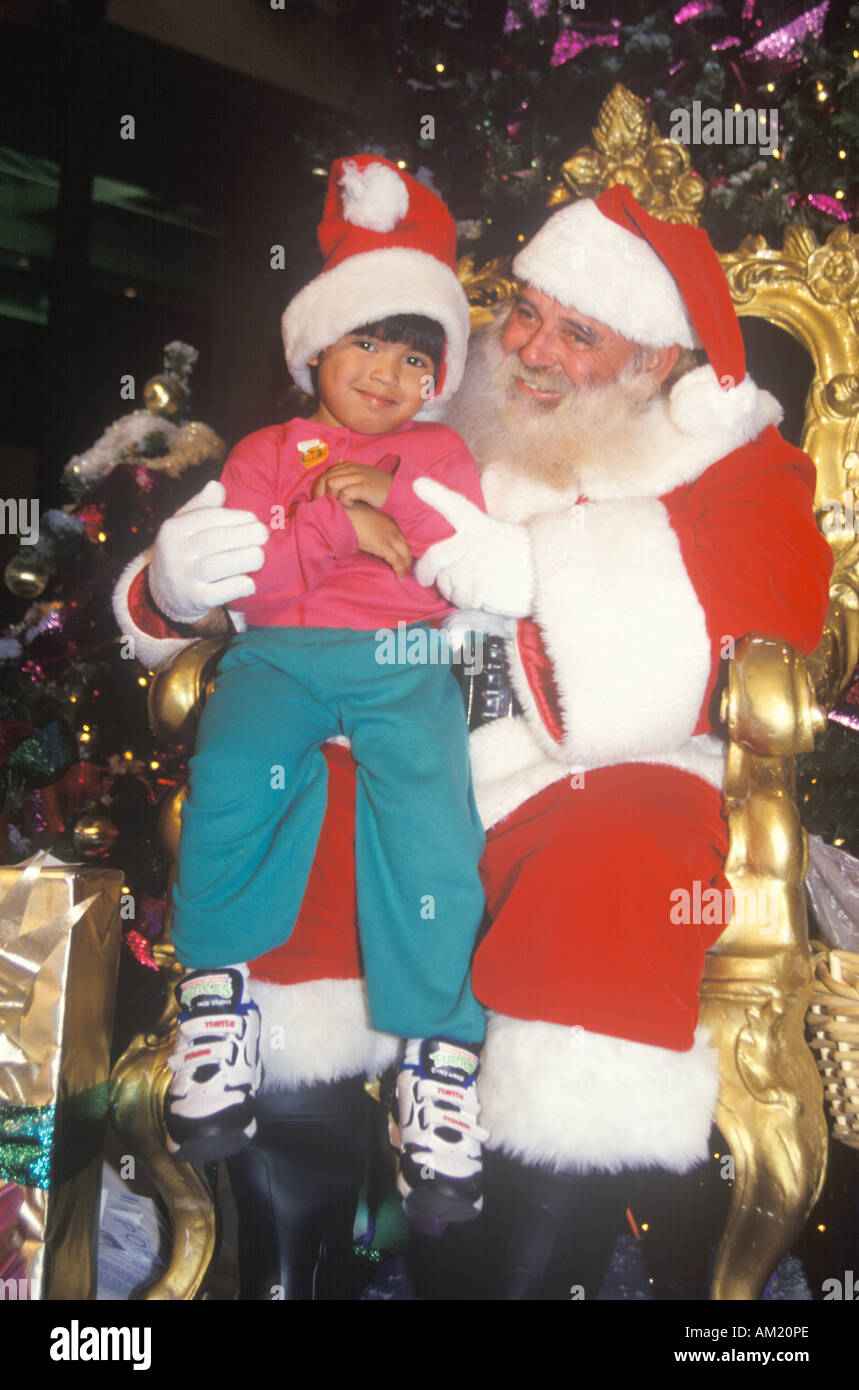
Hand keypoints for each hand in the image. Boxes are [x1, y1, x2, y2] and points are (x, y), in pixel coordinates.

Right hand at [148, 480, 268, 623]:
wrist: (165, 594)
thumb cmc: (184, 552)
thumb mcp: (185, 526)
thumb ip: (202, 506)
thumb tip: (217, 486)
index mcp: (173, 529)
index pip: (208, 517)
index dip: (236, 517)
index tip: (254, 520)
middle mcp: (174, 552)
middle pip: (215, 539)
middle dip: (246, 535)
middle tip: (263, 536)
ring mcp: (183, 577)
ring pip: (218, 565)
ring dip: (246, 559)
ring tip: (259, 557)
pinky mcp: (194, 599)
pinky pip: (220, 592)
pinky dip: (239, 586)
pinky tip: (250, 583)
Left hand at [312, 455, 398, 508]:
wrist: (397, 491)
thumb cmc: (378, 488)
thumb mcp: (363, 475)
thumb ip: (348, 470)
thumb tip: (338, 460)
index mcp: (349, 466)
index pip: (325, 474)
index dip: (319, 487)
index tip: (320, 500)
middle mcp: (351, 468)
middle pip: (325, 479)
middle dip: (321, 493)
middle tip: (325, 506)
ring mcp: (358, 476)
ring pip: (331, 484)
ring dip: (332, 496)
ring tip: (340, 504)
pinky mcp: (364, 486)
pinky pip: (345, 493)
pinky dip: (345, 501)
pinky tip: (352, 505)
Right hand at [347, 501, 412, 579]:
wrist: (344, 514)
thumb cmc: (350, 516)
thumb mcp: (365, 521)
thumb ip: (371, 529)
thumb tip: (368, 539)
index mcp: (388, 522)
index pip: (401, 539)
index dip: (402, 551)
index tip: (401, 560)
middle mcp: (392, 529)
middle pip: (406, 548)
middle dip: (407, 560)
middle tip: (404, 571)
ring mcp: (389, 537)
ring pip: (405, 555)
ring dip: (405, 567)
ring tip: (402, 576)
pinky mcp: (383, 546)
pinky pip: (397, 561)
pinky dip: (400, 570)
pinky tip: (399, 578)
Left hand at [412, 477, 533, 616]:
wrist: (547, 577)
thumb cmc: (527, 558)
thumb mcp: (501, 536)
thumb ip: (475, 541)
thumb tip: (452, 558)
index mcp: (479, 526)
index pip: (453, 506)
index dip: (434, 495)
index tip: (416, 485)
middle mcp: (470, 544)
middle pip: (433, 557)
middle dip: (423, 570)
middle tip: (424, 578)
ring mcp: (470, 569)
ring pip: (445, 583)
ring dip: (453, 589)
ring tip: (474, 586)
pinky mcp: (474, 591)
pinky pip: (459, 600)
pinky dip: (467, 602)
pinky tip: (484, 596)